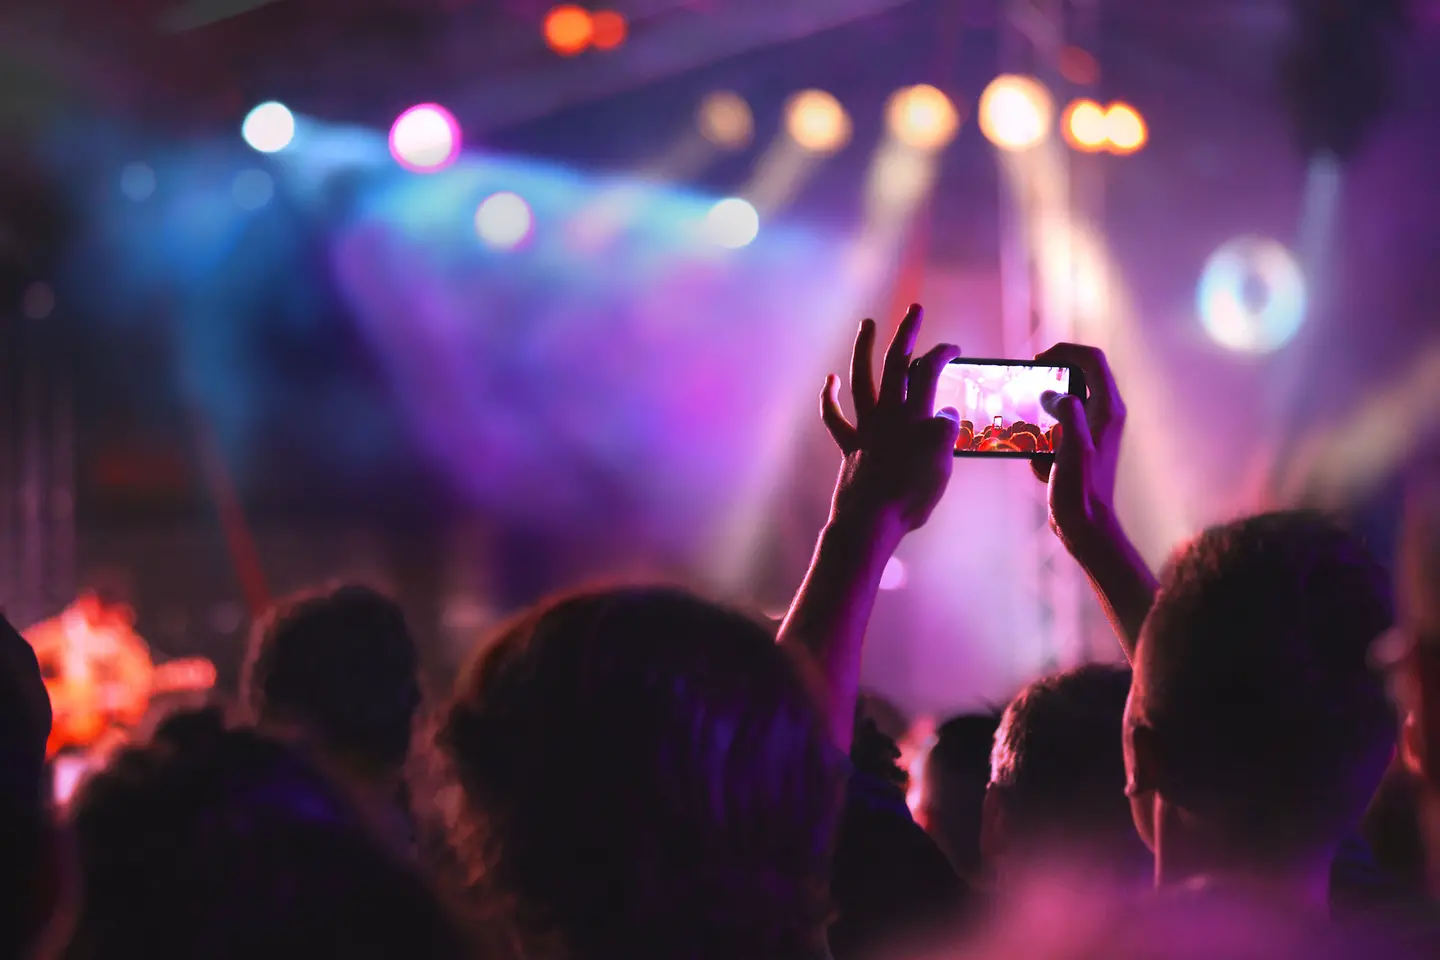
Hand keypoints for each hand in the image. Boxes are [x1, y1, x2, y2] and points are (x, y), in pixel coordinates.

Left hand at [821, 304, 961, 536]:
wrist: (871, 520)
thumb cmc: (911, 497)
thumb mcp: (942, 464)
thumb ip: (944, 433)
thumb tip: (944, 412)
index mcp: (916, 417)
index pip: (929, 373)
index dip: (942, 354)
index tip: (953, 348)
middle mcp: (888, 414)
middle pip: (897, 364)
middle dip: (906, 333)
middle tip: (914, 310)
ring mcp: (866, 428)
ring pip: (862, 379)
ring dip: (863, 349)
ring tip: (867, 324)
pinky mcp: (850, 446)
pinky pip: (835, 417)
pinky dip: (830, 397)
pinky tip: (831, 379)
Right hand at [1029, 343, 1126, 549]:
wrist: (1084, 526)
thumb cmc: (1081, 490)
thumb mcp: (1073, 447)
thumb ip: (1067, 412)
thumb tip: (1051, 394)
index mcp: (1107, 409)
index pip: (1092, 360)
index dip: (1065, 351)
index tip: (1038, 359)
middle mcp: (1102, 415)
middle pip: (1078, 377)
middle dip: (1049, 381)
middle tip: (1025, 388)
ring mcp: (1090, 430)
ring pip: (1063, 403)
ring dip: (1041, 411)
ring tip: (1026, 425)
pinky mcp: (1077, 446)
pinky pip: (1055, 428)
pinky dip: (1041, 437)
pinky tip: (1037, 458)